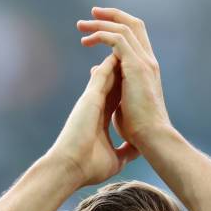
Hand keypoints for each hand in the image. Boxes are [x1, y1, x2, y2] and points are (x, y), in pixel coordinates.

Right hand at [49, 54, 137, 186]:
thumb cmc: (89, 167)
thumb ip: (126, 152)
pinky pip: (103, 72)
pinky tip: (121, 49)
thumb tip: (138, 151)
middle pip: (115, 81)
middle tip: (135, 55)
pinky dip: (112, 61)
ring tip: (129, 43)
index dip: (127, 87)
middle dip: (124, 68)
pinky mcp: (90, 97)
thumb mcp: (116, 160)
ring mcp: (93, 100)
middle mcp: (97, 106)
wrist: (72, 167)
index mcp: (103, 119)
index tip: (138, 81)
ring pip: (109, 73)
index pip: (118, 97)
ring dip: (119, 58)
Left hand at [77, 7, 171, 149]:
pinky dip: (101, 35)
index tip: (95, 31)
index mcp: (146, 72)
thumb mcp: (121, 105)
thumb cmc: (139, 131)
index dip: (116, 30)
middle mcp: (147, 63)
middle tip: (90, 15)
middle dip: (111, 17)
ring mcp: (144, 62)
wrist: (151, 138)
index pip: (134, 41)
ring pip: (123, 28)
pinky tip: (87, 40)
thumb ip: (112, 88)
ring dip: (101, 24)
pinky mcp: (136, 66)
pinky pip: (117, 38)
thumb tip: (95, 72)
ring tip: (81, 26)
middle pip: (132, 26)